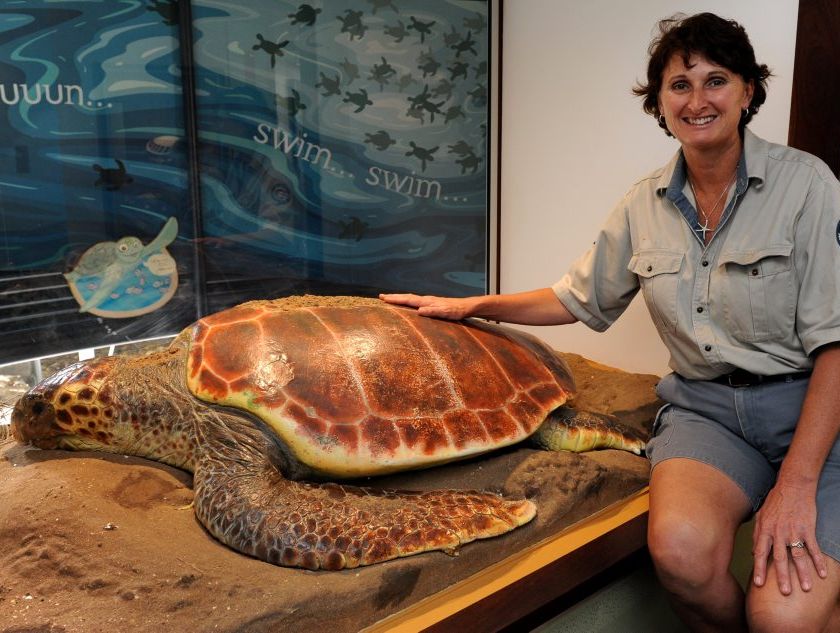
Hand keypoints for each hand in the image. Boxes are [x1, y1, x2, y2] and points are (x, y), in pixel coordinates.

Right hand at [378, 293, 475, 320]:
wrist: (466, 307)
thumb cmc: (456, 311)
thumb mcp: (445, 313)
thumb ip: (432, 311)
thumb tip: (419, 311)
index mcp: (427, 301)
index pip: (408, 299)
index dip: (395, 299)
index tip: (384, 298)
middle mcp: (426, 299)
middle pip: (406, 297)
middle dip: (394, 297)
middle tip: (381, 296)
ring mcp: (428, 301)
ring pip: (410, 298)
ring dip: (399, 298)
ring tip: (390, 299)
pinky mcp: (431, 304)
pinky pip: (415, 301)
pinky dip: (407, 301)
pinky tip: (407, 304)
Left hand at [751, 480, 827, 594]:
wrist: (793, 486)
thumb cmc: (775, 501)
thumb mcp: (761, 515)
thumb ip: (757, 534)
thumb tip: (753, 552)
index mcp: (765, 529)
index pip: (760, 553)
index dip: (759, 569)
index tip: (759, 584)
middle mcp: (778, 532)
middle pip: (779, 558)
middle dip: (782, 577)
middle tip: (784, 593)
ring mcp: (793, 531)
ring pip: (798, 556)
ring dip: (802, 573)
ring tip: (805, 588)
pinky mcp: (807, 528)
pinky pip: (813, 548)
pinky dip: (818, 561)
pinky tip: (823, 574)